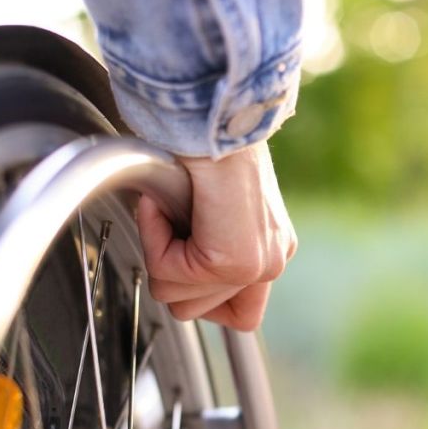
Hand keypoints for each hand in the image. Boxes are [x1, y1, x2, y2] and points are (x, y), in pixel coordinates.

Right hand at [136, 141, 296, 330]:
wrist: (209, 113)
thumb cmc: (200, 144)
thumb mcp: (209, 206)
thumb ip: (203, 245)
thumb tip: (169, 276)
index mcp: (271, 248)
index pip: (239, 315)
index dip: (194, 290)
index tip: (182, 248)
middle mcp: (273, 260)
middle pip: (197, 311)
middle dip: (170, 271)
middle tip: (173, 222)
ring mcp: (257, 264)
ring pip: (178, 302)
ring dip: (160, 252)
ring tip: (171, 209)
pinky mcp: (233, 261)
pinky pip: (168, 275)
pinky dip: (154, 238)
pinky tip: (165, 204)